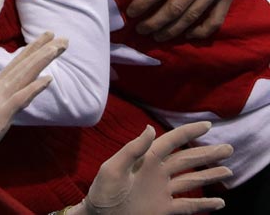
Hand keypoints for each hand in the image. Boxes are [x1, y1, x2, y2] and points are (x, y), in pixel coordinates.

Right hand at [0, 32, 65, 169]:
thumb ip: (3, 100)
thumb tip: (20, 96)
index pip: (16, 64)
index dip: (32, 50)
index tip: (47, 37)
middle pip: (23, 65)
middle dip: (42, 49)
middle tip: (61, 37)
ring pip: (23, 75)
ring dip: (41, 61)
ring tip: (56, 48)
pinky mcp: (1, 114)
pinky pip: (21, 98)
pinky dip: (34, 87)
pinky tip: (49, 79)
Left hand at [76, 121, 231, 214]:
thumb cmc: (102, 191)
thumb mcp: (113, 167)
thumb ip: (132, 149)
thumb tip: (150, 128)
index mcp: (146, 159)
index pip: (171, 141)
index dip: (188, 133)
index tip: (207, 125)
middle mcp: (158, 172)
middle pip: (187, 160)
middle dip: (207, 154)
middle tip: (229, 148)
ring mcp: (162, 191)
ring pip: (192, 180)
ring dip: (210, 175)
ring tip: (228, 171)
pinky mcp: (164, 209)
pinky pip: (188, 205)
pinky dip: (204, 204)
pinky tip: (219, 203)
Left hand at [127, 0, 241, 40]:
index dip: (144, 4)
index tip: (131, 13)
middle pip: (175, 8)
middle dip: (155, 22)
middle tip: (140, 29)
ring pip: (192, 16)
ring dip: (173, 30)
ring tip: (156, 36)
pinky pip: (216, 19)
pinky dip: (201, 31)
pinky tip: (186, 35)